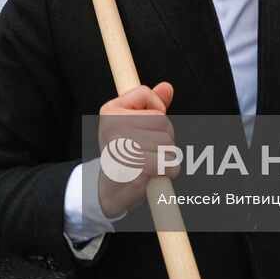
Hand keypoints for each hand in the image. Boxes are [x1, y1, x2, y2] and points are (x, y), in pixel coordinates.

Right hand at [96, 82, 176, 219]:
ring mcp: (122, 146)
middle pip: (162, 120)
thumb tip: (167, 87)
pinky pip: (170, 163)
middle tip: (147, 150)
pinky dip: (170, 171)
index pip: (144, 93)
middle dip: (164, 137)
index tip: (145, 126)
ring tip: (149, 162)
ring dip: (166, 156)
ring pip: (168, 142)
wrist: (111, 191)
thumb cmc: (124, 155)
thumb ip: (151, 105)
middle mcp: (112, 125)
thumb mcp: (133, 125)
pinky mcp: (135, 167)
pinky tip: (155, 174)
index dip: (155, 109)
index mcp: (110, 110)